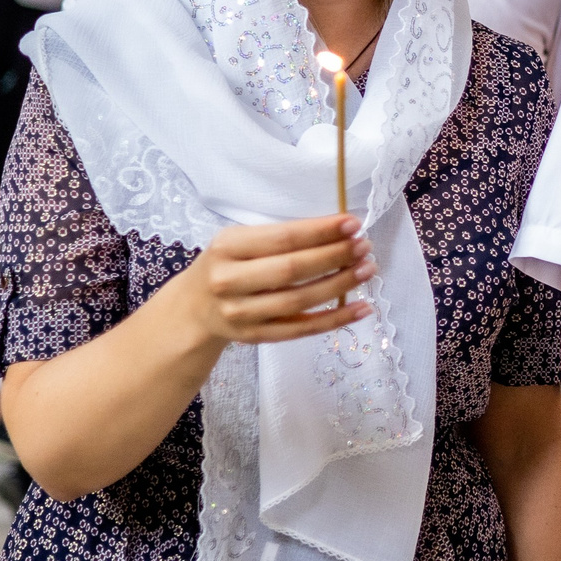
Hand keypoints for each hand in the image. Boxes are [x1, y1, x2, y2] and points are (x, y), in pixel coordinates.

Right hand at [176, 216, 374, 345]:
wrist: (194, 308)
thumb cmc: (226, 265)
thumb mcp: (238, 241)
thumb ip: (280, 237)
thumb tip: (338, 230)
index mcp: (227, 248)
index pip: (282, 238)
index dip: (320, 231)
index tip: (352, 223)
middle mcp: (230, 281)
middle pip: (292, 270)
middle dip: (335, 256)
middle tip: (364, 246)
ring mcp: (242, 313)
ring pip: (300, 301)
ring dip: (340, 285)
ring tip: (367, 269)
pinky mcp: (256, 337)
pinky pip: (302, 330)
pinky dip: (335, 319)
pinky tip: (362, 308)